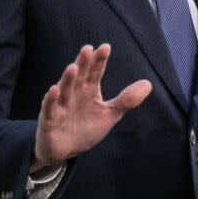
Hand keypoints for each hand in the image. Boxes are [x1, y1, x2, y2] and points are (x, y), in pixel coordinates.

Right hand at [30, 43, 151, 172]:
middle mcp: (74, 94)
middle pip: (79, 77)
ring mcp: (61, 105)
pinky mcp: (49, 120)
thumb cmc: (86, 128)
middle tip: (87, 49)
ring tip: (73, 67)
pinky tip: (54, 90)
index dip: (99, 61)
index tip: (105, 47)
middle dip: (83, 64)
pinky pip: (49, 108)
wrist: (66, 151)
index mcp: (89, 90)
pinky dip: (51, 100)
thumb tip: (148, 84)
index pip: (95, 72)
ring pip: (64, 89)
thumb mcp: (109, 114)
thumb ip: (126, 100)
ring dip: (67, 79)